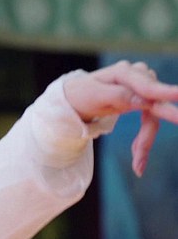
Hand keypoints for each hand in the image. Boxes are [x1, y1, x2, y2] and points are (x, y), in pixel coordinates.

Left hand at [63, 60, 177, 176]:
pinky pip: (150, 120)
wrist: (75, 98)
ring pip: (154, 116)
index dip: (163, 92)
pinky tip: (137, 159)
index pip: (146, 87)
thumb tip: (145, 101)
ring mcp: (142, 87)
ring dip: (145, 140)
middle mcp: (138, 76)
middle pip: (153, 104)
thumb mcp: (93, 96)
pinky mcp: (143, 99)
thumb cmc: (82, 94)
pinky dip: (143, 139)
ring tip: (137, 166)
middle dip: (158, 124)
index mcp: (123, 72)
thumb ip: (118, 95)